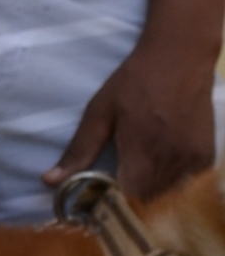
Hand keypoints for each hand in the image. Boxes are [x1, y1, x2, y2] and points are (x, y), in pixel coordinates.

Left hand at [46, 38, 219, 201]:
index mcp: (140, 148)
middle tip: (123, 172)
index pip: (129, 196)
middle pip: (148, 198)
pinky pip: (188, 183)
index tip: (105, 189)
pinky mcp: (206, 155)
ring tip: (143, 162)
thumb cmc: (134, 81)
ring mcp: (192, 157)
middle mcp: (170, 157)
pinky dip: (175, 178)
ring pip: (168, 193)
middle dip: (133, 192)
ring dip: (153, 187)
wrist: (180, 56)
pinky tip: (163, 158)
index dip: (115, 197)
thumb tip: (49, 181)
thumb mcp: (100, 111)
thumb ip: (79, 149)